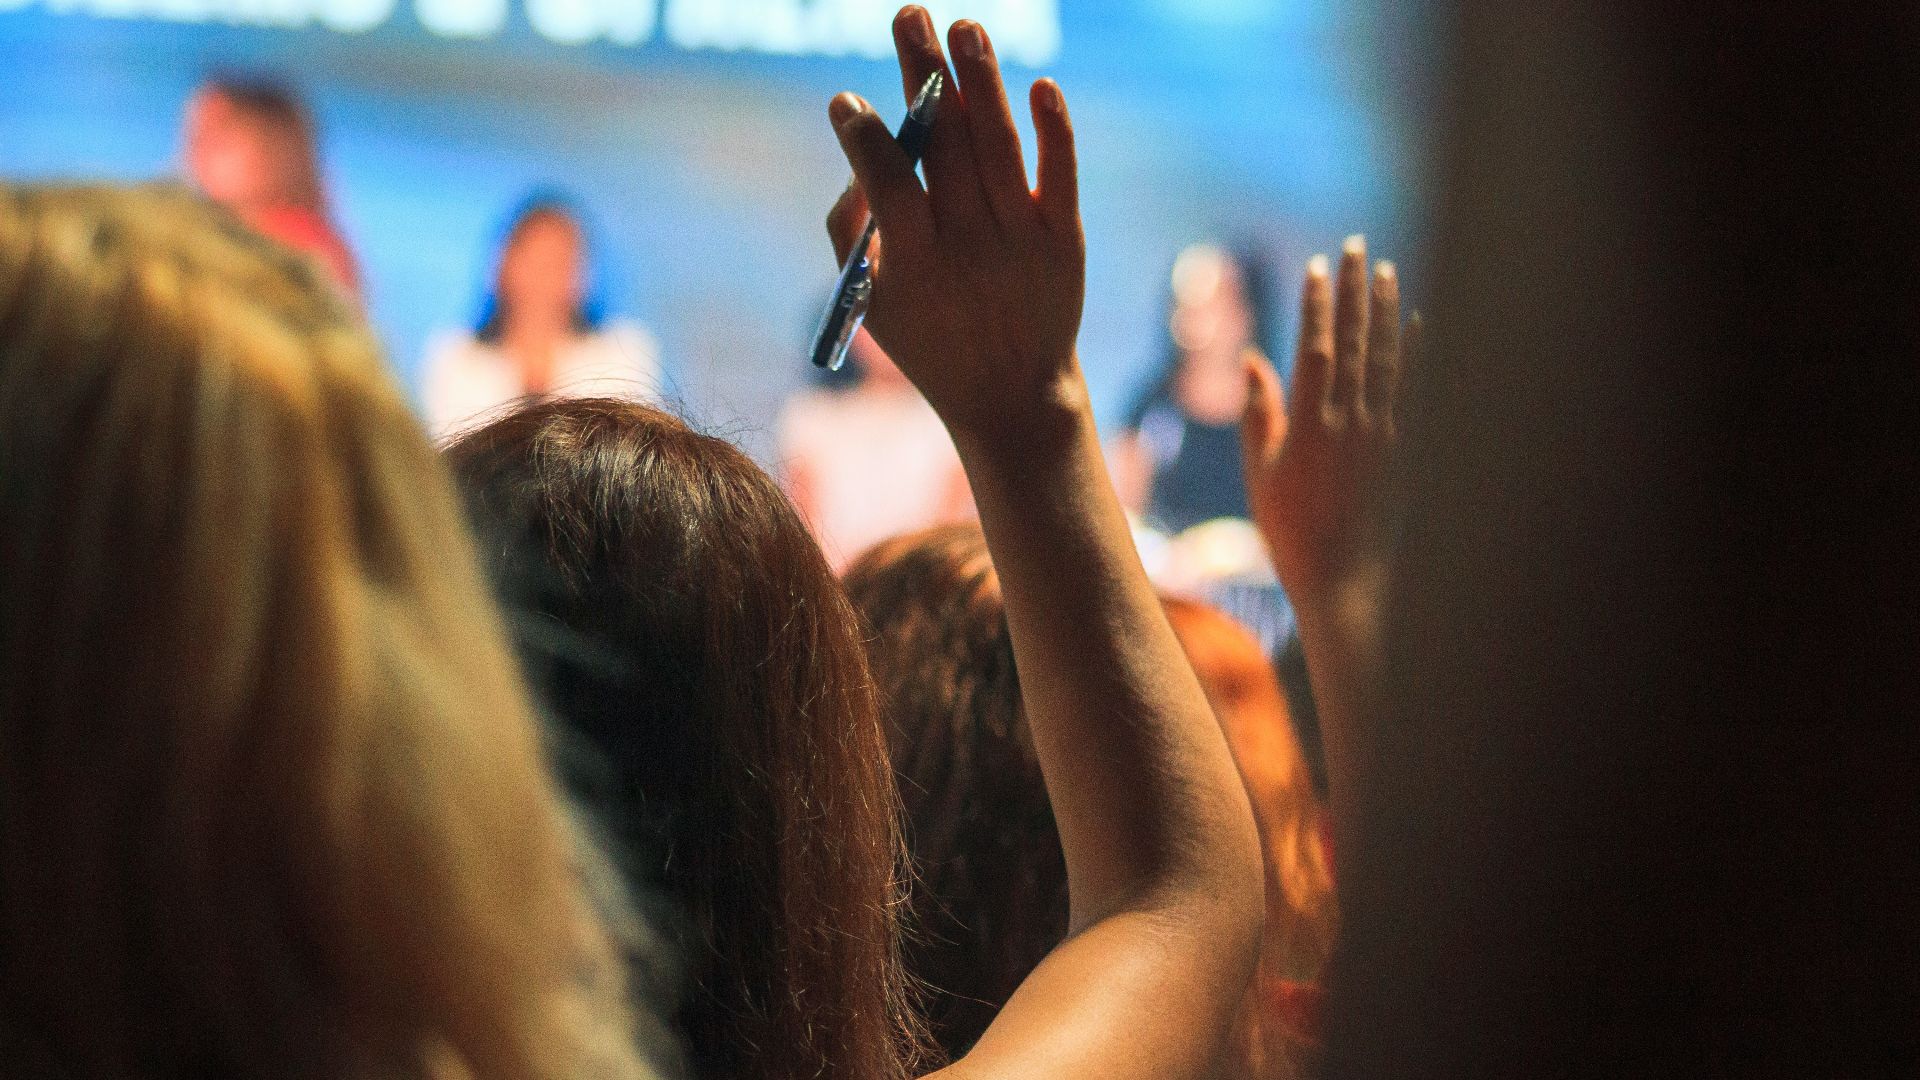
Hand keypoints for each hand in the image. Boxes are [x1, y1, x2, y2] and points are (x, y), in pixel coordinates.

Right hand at [825, 6, 1086, 442]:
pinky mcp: (1063, 238)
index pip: (891, 184)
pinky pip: (1060, 174)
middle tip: (909, 13)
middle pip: (947, 147)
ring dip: (982, 81)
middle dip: (923, 75)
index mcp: (916, 264)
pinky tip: (1038, 85)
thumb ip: (849, 231)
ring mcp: (1022, 239)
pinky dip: (1053, 130)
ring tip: (964, 27)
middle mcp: (971, 246)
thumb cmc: (928, 338)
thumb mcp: (870, 303)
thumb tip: (860, 156)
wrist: (1012, 393)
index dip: (867, 139)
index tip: (846, 100)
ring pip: (1000, 147)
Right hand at [1242, 236, 1417, 611]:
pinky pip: (1415, 390)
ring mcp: (1384, 434)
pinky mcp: (1407, 449)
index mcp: (1309, 425)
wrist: (1344, 580)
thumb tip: (1254, 360)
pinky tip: (1420, 324)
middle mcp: (1351, 421)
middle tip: (1355, 246)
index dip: (1316, 304)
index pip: (1314, 347)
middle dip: (1354, 290)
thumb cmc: (1291, 531)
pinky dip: (1417, 354)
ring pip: (1387, 358)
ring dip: (1386, 311)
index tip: (1316, 266)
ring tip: (1385, 271)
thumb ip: (1260, 414)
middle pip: (1354, 341)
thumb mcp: (1261, 473)